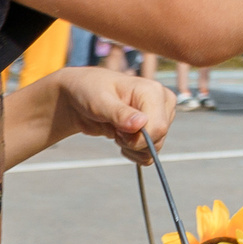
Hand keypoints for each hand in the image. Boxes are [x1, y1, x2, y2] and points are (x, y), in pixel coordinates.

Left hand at [55, 67, 175, 161]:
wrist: (81, 96)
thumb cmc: (89, 91)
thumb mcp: (100, 101)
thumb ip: (120, 113)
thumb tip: (140, 123)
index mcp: (152, 91)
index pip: (158, 127)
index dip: (137, 138)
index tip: (117, 130)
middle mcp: (161, 103)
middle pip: (158, 139)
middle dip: (133, 143)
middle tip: (115, 128)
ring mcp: (158, 116)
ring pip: (154, 148)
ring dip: (132, 147)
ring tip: (117, 130)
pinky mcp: (152, 128)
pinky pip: (149, 152)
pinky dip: (134, 152)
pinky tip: (122, 138)